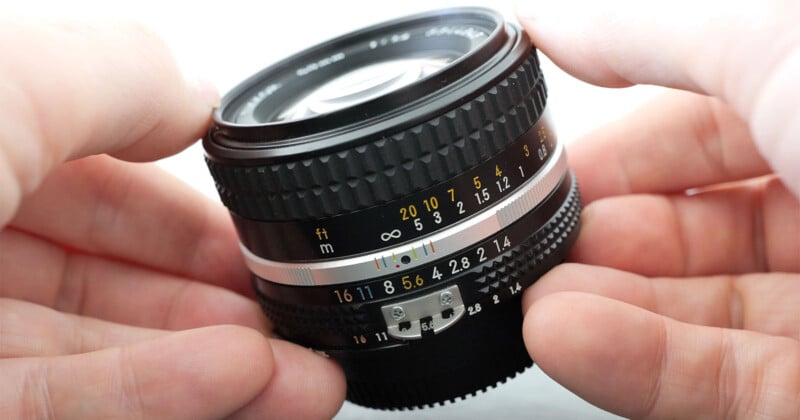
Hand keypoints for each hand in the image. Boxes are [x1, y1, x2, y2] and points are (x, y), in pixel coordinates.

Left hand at [0, 19, 343, 418]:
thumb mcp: (7, 73)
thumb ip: (120, 75)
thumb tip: (204, 101)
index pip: (91, 187)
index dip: (187, 215)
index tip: (262, 240)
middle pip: (105, 279)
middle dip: (217, 301)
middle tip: (298, 317)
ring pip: (96, 354)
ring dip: (214, 364)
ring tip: (306, 374)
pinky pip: (61, 409)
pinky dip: (160, 397)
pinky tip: (241, 382)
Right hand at [517, 0, 799, 417]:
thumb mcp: (777, 38)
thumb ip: (654, 35)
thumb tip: (551, 25)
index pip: (712, 137)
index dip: (624, 154)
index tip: (551, 172)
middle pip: (696, 234)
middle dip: (603, 239)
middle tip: (534, 246)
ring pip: (701, 317)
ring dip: (602, 309)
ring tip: (532, 305)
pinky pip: (724, 387)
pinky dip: (637, 367)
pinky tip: (566, 341)